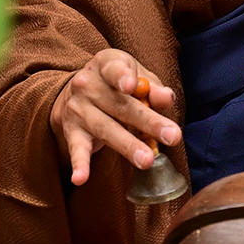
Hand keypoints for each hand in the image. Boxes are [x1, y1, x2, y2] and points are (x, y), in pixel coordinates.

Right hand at [48, 50, 179, 187]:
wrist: (73, 92)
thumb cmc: (114, 83)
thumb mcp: (134, 75)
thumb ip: (153, 86)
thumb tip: (167, 99)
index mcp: (106, 65)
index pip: (114, 69)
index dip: (123, 77)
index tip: (132, 86)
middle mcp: (87, 85)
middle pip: (120, 105)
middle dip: (148, 122)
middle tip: (172, 136)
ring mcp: (78, 109)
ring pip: (105, 128)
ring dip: (128, 146)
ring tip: (147, 160)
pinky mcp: (71, 132)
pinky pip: (76, 149)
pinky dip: (79, 164)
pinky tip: (81, 178)